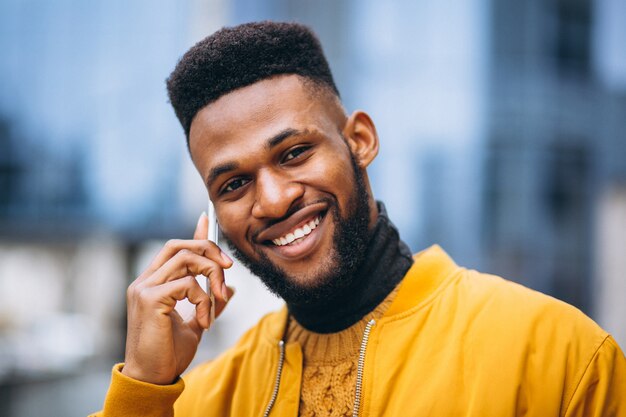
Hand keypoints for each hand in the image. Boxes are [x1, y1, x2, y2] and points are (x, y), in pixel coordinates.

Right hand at [121, 212, 233, 384]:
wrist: (153, 379)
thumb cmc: (168, 354)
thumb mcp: (196, 323)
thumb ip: (209, 303)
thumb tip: (230, 288)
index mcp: (153, 284)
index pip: (174, 249)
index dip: (193, 234)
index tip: (207, 220)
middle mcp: (145, 281)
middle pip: (178, 246)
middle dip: (208, 250)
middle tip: (228, 268)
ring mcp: (144, 289)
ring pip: (186, 260)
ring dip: (211, 276)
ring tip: (219, 300)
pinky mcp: (150, 300)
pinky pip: (188, 284)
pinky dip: (205, 299)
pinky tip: (206, 321)